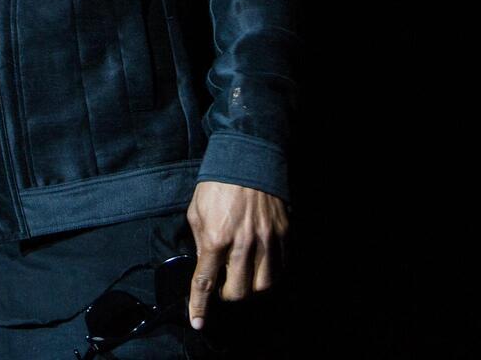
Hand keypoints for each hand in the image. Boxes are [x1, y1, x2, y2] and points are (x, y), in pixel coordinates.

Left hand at [185, 180, 288, 329]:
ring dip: (251, 290)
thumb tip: (206, 264)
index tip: (198, 321)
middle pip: (238, 292)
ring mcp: (266, 241)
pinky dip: (271, 276)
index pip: (205, 281)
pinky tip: (262, 269)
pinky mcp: (283, 236)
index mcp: (216, 237)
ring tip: (243, 281)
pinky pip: (281, 269)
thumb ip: (200, 240)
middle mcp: (243, 244)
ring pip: (263, 287)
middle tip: (223, 288)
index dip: (200, 305)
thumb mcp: (196, 210)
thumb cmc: (217, 184)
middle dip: (228, 297)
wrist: (247, 159)